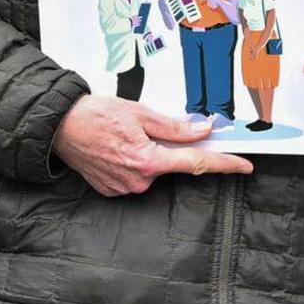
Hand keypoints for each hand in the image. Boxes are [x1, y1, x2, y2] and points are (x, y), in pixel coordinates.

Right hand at [53, 93, 256, 195]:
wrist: (59, 126)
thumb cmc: (96, 115)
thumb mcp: (141, 113)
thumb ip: (175, 127)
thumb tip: (203, 130)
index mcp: (148, 160)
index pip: (196, 164)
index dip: (224, 164)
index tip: (244, 166)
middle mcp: (138, 181)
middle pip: (170, 165)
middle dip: (167, 149)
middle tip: (145, 129)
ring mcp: (124, 188)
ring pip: (151, 171)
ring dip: (147, 155)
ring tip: (123, 136)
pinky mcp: (112, 190)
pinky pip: (133, 177)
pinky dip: (131, 163)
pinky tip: (116, 149)